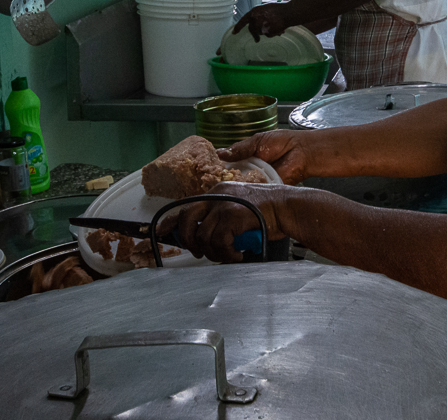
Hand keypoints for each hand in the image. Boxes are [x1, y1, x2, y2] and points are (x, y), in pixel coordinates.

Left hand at [158, 182, 289, 262]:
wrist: (286, 207)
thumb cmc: (267, 213)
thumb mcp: (238, 208)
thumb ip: (220, 216)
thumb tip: (203, 236)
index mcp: (216, 191)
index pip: (186, 206)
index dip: (170, 221)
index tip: (160, 232)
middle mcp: (216, 195)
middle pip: (186, 218)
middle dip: (188, 240)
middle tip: (199, 252)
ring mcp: (223, 204)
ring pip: (203, 236)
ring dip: (213, 252)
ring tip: (228, 254)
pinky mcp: (231, 216)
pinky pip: (218, 243)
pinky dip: (226, 254)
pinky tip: (237, 254)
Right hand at [218, 130, 312, 184]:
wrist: (302, 152)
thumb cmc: (282, 142)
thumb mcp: (257, 141)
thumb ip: (240, 149)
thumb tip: (220, 154)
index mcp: (245, 158)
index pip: (228, 165)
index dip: (218, 168)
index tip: (207, 170)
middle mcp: (249, 172)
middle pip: (231, 179)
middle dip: (223, 179)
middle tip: (211, 181)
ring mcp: (256, 182)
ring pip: (240, 187)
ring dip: (233, 186)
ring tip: (220, 187)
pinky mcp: (265, 190)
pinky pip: (253, 192)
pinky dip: (247, 191)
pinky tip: (238, 191)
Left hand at [234, 2, 292, 39]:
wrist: (287, 13)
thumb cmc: (277, 9)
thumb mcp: (264, 8)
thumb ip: (258, 15)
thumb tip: (253, 23)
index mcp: (254, 12)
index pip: (243, 20)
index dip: (238, 27)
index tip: (234, 32)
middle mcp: (255, 19)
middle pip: (252, 29)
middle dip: (254, 34)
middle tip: (257, 39)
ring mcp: (261, 26)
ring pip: (260, 33)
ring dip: (265, 32)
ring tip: (274, 26)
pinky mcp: (267, 32)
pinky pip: (267, 35)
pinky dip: (272, 33)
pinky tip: (277, 28)